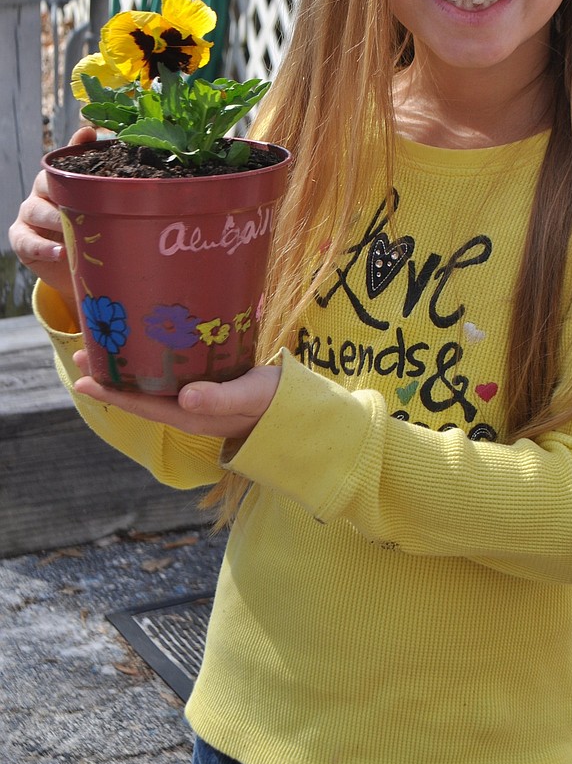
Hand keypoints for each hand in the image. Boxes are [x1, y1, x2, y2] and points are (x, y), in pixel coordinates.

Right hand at [8, 125, 96, 314]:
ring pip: (37, 210)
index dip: (76, 146)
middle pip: (47, 181)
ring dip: (55, 219)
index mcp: (62, 181)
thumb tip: (124, 154)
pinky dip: (44, 247)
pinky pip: (28, 241)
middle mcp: (43, 192)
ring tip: (73, 231)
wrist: (75, 270)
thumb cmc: (90, 235)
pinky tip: (60, 252)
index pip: (67, 161)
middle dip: (65, 190)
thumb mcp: (104, 214)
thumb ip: (111, 189)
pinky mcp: (21, 239)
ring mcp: (29, 214)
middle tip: (88, 201)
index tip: (89, 133)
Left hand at [73, 348, 280, 439]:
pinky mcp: (206, 386)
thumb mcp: (249, 395)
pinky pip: (169, 378)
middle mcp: (187, 410)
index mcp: (191, 416)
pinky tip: (146, 348)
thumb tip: (185, 398)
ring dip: (127, 369)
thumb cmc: (273, 402)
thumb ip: (219, 399)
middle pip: (139, 395)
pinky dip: (151, 364)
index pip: (142, 405)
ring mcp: (195, 400)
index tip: (83, 379)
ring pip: (151, 386)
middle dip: (110, 377)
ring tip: (104, 348)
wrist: (295, 408)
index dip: (112, 392)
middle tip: (83, 353)